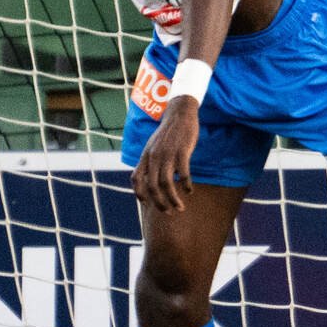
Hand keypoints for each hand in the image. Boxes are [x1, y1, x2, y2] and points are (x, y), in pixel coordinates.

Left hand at [133, 98, 200, 213]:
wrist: (180, 113)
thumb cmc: (168, 133)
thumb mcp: (154, 146)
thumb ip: (151, 161)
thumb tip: (151, 181)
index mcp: (146, 156)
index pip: (136, 178)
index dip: (139, 193)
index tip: (147, 204)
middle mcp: (154, 156)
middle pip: (152, 186)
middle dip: (160, 203)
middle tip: (168, 212)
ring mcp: (168, 154)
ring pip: (167, 184)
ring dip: (173, 199)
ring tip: (180, 208)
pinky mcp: (182, 152)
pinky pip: (183, 174)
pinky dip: (186, 185)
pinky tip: (190, 190)